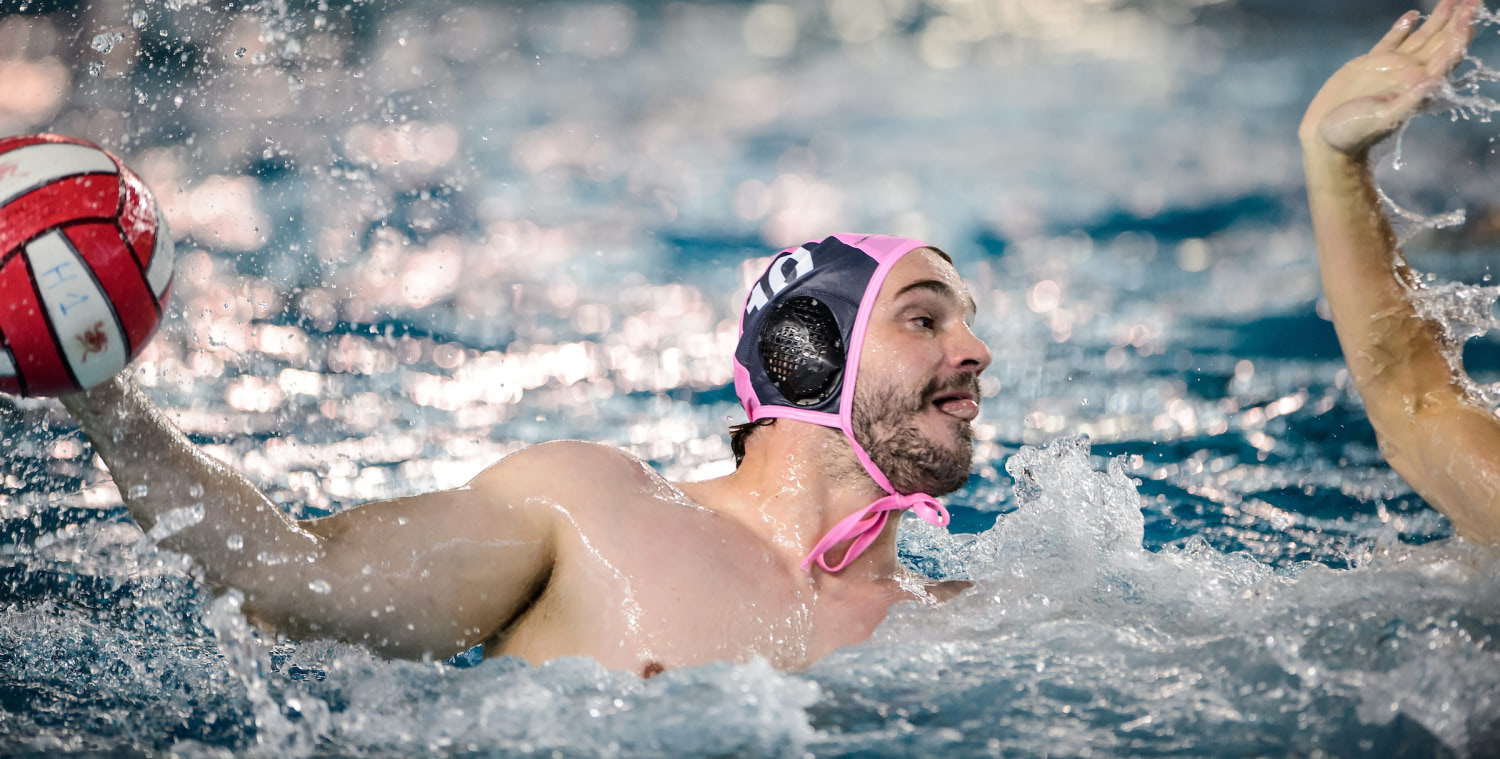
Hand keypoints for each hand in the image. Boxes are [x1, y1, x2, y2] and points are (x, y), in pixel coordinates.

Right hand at [1300, 0, 1480, 156]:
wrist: (1327, 142)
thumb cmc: (1355, 135)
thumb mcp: (1383, 119)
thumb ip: (1409, 100)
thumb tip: (1433, 79)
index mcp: (1418, 85)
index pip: (1447, 55)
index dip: (1460, 35)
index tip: (1468, 15)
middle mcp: (1409, 73)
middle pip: (1440, 41)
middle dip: (1457, 20)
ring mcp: (1390, 67)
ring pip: (1420, 37)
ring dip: (1437, 19)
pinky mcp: (1369, 65)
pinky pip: (1390, 41)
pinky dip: (1402, 27)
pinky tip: (1412, 16)